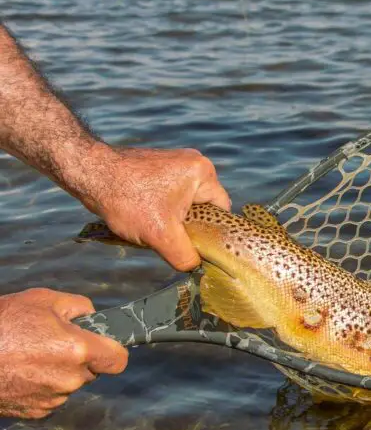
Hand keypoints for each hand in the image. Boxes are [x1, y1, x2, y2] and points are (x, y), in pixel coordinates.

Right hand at [0, 288, 127, 418]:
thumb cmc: (3, 324)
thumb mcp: (42, 300)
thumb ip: (78, 306)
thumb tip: (91, 316)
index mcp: (78, 350)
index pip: (118, 360)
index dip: (113, 350)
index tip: (103, 344)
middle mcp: (70, 378)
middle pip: (92, 371)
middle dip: (80, 358)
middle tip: (53, 343)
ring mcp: (52, 398)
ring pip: (70, 384)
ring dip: (59, 372)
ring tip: (30, 355)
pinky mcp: (35, 411)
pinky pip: (50, 397)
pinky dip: (42, 386)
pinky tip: (21, 371)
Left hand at [74, 145, 231, 270]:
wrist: (89, 173)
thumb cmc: (127, 200)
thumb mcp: (160, 236)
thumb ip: (185, 256)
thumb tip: (196, 267)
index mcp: (204, 173)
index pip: (221, 211)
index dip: (210, 232)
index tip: (195, 246)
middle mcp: (194, 162)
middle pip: (203, 207)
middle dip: (187, 226)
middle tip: (169, 238)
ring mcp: (176, 161)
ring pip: (185, 203)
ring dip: (172, 219)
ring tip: (154, 226)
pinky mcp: (159, 165)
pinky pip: (171, 194)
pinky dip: (161, 208)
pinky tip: (144, 215)